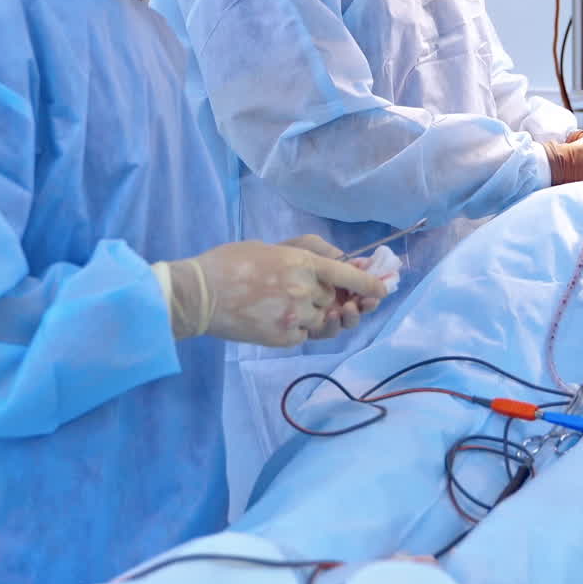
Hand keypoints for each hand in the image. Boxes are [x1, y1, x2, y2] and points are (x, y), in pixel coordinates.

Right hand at [159, 241, 387, 345]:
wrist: (200, 294)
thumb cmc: (232, 262)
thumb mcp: (272, 245)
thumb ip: (308, 251)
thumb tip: (340, 259)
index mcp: (301, 262)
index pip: (346, 273)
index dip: (368, 283)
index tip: (382, 289)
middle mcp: (304, 290)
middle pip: (334, 299)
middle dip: (332, 299)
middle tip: (324, 297)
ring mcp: (294, 317)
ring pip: (323, 321)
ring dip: (316, 315)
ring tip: (294, 307)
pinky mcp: (283, 338)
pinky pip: (305, 335)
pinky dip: (301, 329)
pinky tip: (281, 319)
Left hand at [282, 235, 383, 339]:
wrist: (240, 280)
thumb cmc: (273, 258)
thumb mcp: (304, 246)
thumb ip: (330, 252)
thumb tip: (359, 263)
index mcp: (332, 279)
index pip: (359, 284)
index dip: (371, 286)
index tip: (380, 287)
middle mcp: (328, 299)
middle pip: (356, 307)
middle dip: (365, 305)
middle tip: (364, 302)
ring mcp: (315, 316)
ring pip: (342, 322)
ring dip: (350, 317)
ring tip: (345, 309)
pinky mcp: (302, 331)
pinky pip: (322, 332)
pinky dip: (329, 326)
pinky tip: (328, 316)